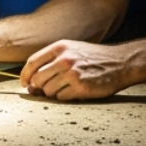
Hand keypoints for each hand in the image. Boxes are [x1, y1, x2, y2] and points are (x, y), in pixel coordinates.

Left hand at [20, 40, 135, 100]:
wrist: (120, 63)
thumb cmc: (94, 58)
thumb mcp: (73, 50)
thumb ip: (52, 61)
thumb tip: (31, 81)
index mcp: (60, 47)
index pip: (32, 62)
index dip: (25, 75)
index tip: (25, 83)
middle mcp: (64, 59)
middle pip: (37, 79)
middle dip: (38, 87)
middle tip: (44, 90)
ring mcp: (72, 73)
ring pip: (48, 90)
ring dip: (53, 93)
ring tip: (65, 88)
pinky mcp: (81, 87)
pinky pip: (61, 97)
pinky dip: (64, 97)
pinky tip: (74, 91)